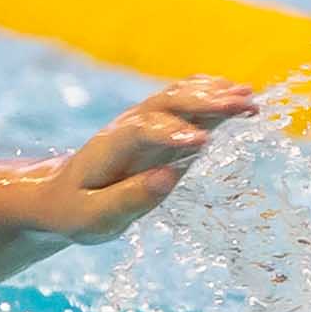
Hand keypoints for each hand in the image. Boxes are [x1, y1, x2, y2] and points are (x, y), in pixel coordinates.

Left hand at [45, 76, 256, 241]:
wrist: (61, 193)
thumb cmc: (76, 210)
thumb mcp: (93, 217)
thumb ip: (127, 199)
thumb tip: (166, 178)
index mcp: (110, 148)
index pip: (142, 131)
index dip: (172, 133)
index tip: (202, 143)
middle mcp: (130, 125)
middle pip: (167, 103)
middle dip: (204, 102)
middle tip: (241, 105)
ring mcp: (147, 122)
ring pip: (179, 96)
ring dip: (214, 94)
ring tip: (249, 99)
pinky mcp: (163, 127)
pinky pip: (188, 103)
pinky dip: (214, 96)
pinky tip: (242, 99)